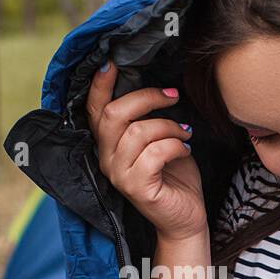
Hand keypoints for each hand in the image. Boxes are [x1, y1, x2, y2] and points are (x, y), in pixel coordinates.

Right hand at [86, 63, 206, 241]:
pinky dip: (176, 145)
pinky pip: (155, 153)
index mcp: (107, 144)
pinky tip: (185, 149)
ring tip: (185, 133)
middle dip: (146, 97)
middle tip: (173, 96)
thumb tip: (157, 85)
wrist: (185, 217)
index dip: (100, 85)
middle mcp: (106, 159)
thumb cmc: (173, 175)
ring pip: (139, 132)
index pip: (94, 109)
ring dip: (170, 126)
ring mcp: (119, 175)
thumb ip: (147, 117)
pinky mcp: (137, 188)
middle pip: (114, 114)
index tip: (112, 61)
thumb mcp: (159, 138)